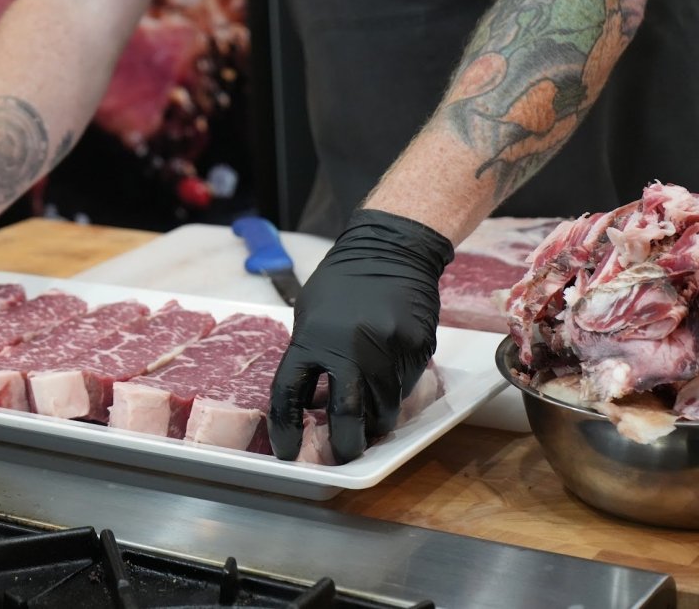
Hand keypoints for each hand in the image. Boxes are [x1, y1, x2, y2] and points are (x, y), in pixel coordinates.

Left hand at [268, 209, 453, 463]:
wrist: (392, 251)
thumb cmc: (344, 282)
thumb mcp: (310, 313)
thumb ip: (309, 354)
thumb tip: (310, 399)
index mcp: (312, 338)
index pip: (289, 394)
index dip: (287, 430)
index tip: (288, 453)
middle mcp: (349, 349)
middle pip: (346, 416)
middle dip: (345, 445)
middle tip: (344, 454)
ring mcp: (387, 351)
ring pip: (383, 409)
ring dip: (375, 422)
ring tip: (370, 421)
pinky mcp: (417, 350)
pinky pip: (405, 387)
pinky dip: (395, 394)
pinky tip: (389, 382)